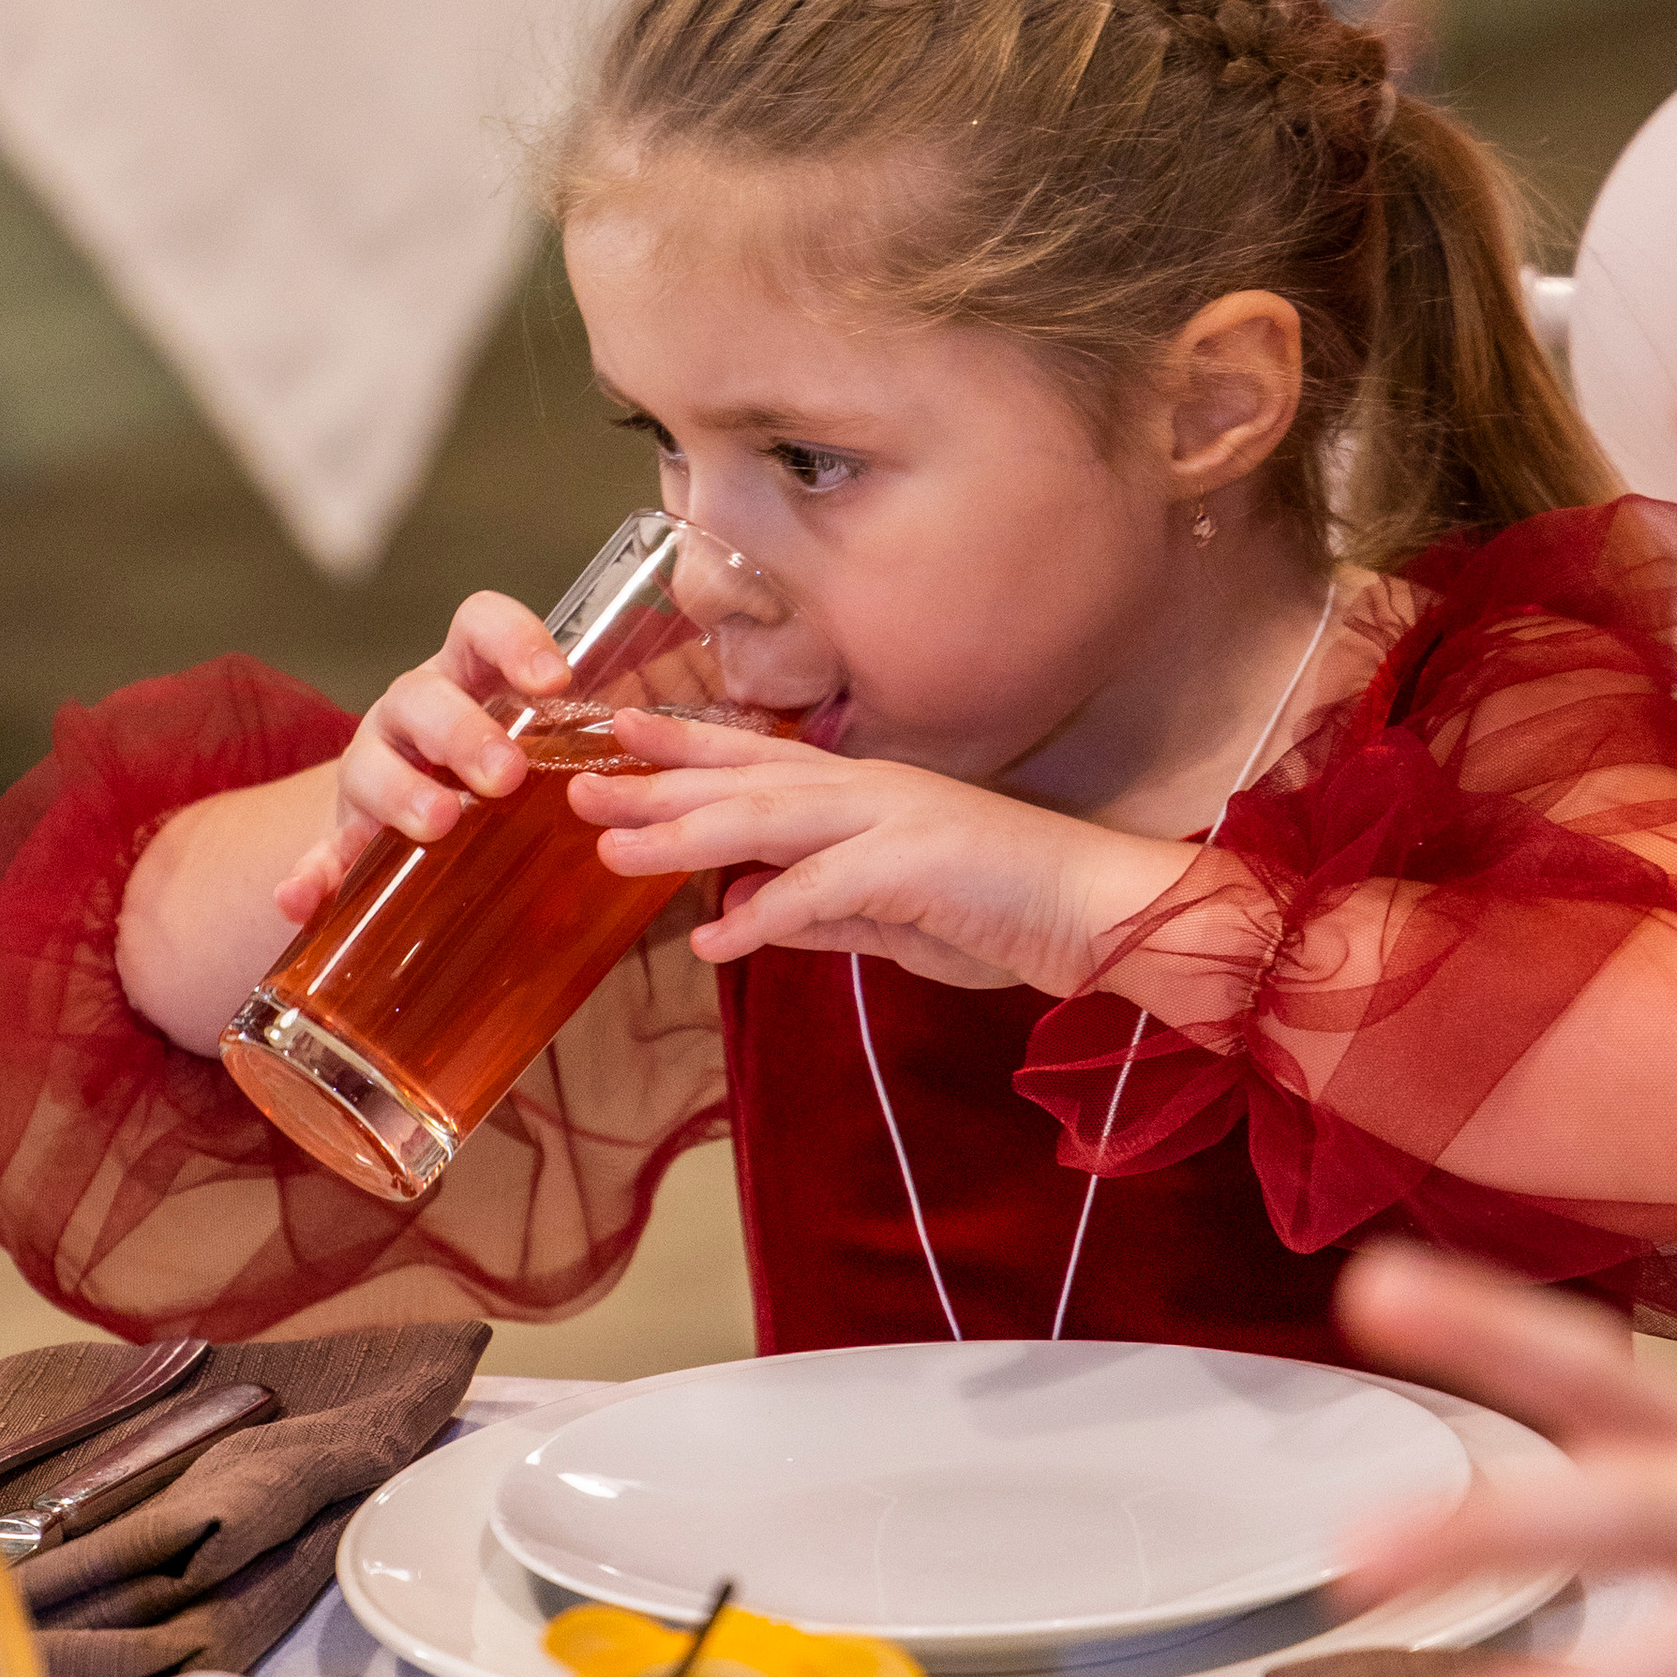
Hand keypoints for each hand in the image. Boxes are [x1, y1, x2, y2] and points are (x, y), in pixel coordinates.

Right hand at [272, 591, 568, 927]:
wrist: (417, 822)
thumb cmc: (501, 778)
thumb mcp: (543, 751)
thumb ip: (592, 755)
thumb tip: (678, 792)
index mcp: (466, 679)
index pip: (480, 626)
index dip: (515, 639)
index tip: (556, 681)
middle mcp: (412, 714)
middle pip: (425, 698)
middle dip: (465, 731)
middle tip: (507, 775)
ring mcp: (370, 770)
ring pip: (369, 765)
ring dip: (402, 791)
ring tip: (440, 822)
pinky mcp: (342, 834)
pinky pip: (320, 852)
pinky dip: (310, 876)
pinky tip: (301, 902)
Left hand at [571, 711, 1178, 991]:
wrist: (1098, 911)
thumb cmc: (1003, 911)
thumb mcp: (892, 917)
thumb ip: (819, 914)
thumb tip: (736, 916)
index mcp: (865, 792)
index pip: (756, 760)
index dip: (684, 746)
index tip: (616, 734)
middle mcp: (868, 790)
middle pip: (742, 779)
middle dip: (655, 782)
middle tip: (577, 786)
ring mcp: (891, 822)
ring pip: (766, 821)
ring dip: (684, 836)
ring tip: (614, 852)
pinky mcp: (913, 868)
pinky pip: (821, 892)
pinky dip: (764, 915)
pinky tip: (714, 942)